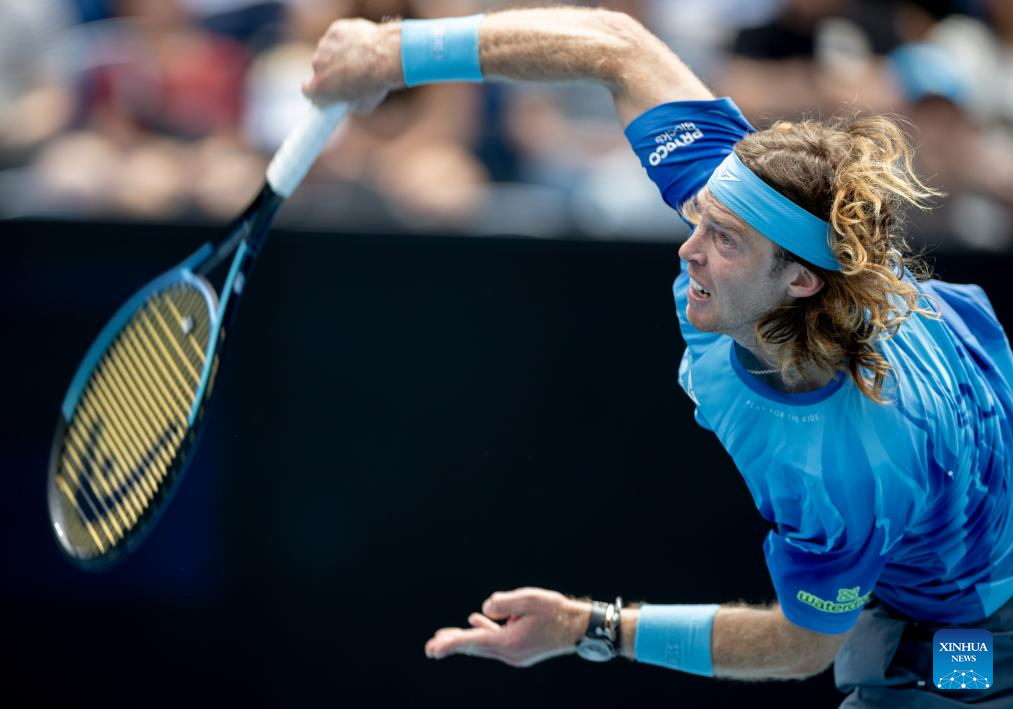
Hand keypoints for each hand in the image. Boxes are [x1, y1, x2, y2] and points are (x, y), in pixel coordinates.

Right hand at [302, 18, 401, 112]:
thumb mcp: (364, 106)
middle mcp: (316, 64)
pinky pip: (337, 36)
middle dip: (330, 72)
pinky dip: (345, 40)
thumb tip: (351, 102)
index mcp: (319, 87)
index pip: (308, 91)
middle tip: (349, 74)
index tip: (328, 92)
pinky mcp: (335, 30)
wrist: (387, 56)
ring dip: (337, 54)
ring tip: (358, 58)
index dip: (318, 92)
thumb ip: (350, 104)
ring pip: (327, 51)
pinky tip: (360, 44)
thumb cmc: (377, 84)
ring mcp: (324, 45)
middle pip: (318, 69)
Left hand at [424, 588, 590, 667]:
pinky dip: (484, 632)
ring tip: (444, 637)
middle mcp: (510, 653)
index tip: (433, 649)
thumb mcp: (530, 599)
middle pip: (475, 647)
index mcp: (509, 643)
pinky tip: (475, 621)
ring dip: (465, 640)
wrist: (580, 628)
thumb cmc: (557, 611)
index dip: (451, 644)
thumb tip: (484, 608)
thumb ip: (505, 602)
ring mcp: (516, 654)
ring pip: (484, 645)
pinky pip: (496, 641)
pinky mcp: (521, 649)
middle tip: (430, 649)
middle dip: (452, 645)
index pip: (473, 642)